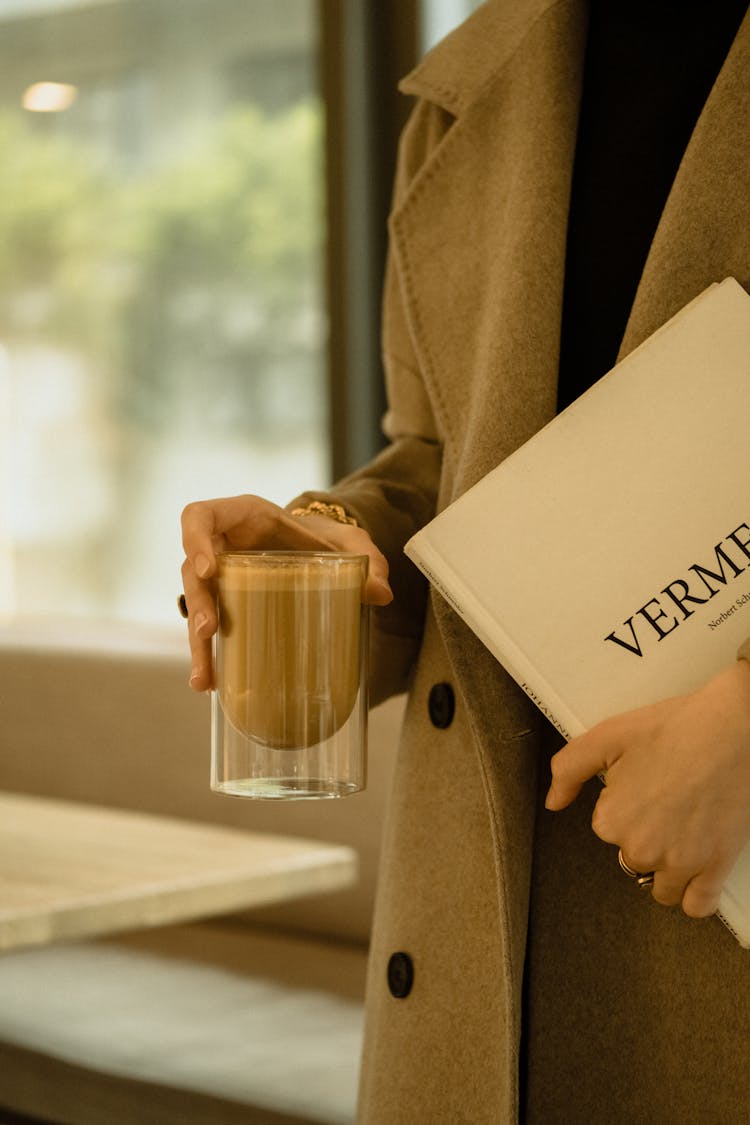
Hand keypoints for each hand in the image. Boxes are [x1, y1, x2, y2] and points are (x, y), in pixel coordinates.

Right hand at [180, 494, 392, 690]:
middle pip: (191, 568)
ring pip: (194, 604)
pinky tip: (210, 683)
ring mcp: (219, 575)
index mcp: (243, 517)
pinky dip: (207, 654)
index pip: (199, 516)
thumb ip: (369, 561)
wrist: (322, 551)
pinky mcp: (225, 602)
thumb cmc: (327, 538)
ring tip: (205, 677)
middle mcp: (222, 544)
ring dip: (196, 641)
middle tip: (210, 630)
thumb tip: (381, 594)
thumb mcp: (351, 543)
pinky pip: (206, 626)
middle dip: (199, 601)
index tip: (209, 569)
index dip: (194, 539)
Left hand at [545, 660, 749, 917]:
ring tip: (682, 833)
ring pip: (662, 887)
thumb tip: (553, 802)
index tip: (644, 787)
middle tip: (668, 804)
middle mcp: (642, 848)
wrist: (733, 730)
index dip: (626, 807)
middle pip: (634, 859)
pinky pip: (697, 905)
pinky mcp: (716, 868)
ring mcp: (680, 863)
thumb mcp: (607, 737)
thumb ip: (569, 769)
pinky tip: (696, 874)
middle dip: (647, 837)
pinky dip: (695, 895)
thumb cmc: (676, 729)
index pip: (608, 829)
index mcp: (612, 820)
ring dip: (668, 868)